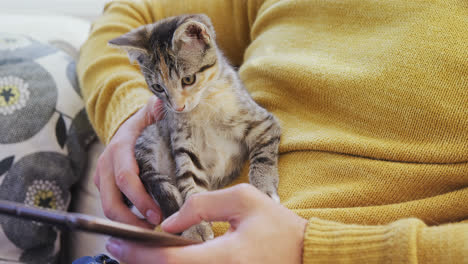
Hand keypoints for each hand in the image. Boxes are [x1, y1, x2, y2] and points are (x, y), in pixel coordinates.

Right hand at [94, 96, 162, 227]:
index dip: (139, 198)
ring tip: (149, 231)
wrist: (128, 121)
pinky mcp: (104, 184)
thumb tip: (177, 103)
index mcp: (121, 146)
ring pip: (108, 207)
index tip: (157, 215)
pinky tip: (143, 223)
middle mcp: (107, 162)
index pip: (125, 177)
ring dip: (127, 223)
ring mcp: (102, 175)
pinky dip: (125, 217)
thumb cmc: (147, 120)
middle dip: (130, 220)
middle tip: (153, 230)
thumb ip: (163, 108)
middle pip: (110, 200)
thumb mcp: (155, 111)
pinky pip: (111, 205)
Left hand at [105, 184, 307, 263]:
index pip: (168, 261)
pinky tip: (162, 258)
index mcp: (224, 259)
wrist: (305, 253)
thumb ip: (202, 205)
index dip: (137, 252)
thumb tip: (170, 222)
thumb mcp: (242, 200)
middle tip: (115, 246)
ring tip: (134, 252)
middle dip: (136, 263)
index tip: (115, 240)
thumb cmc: (277, 225)